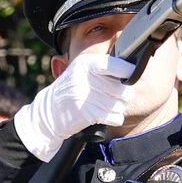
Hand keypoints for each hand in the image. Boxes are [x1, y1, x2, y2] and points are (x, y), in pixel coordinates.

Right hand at [12, 52, 132, 160]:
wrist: (49, 112)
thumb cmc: (71, 91)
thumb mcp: (81, 73)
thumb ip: (102, 69)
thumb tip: (132, 70)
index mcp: (85, 64)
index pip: (115, 65)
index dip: (128, 71)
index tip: (132, 75)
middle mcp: (85, 78)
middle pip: (122, 88)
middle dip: (124, 95)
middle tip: (116, 97)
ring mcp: (85, 96)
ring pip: (120, 104)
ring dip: (119, 108)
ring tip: (107, 107)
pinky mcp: (87, 114)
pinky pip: (115, 117)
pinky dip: (115, 118)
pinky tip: (105, 116)